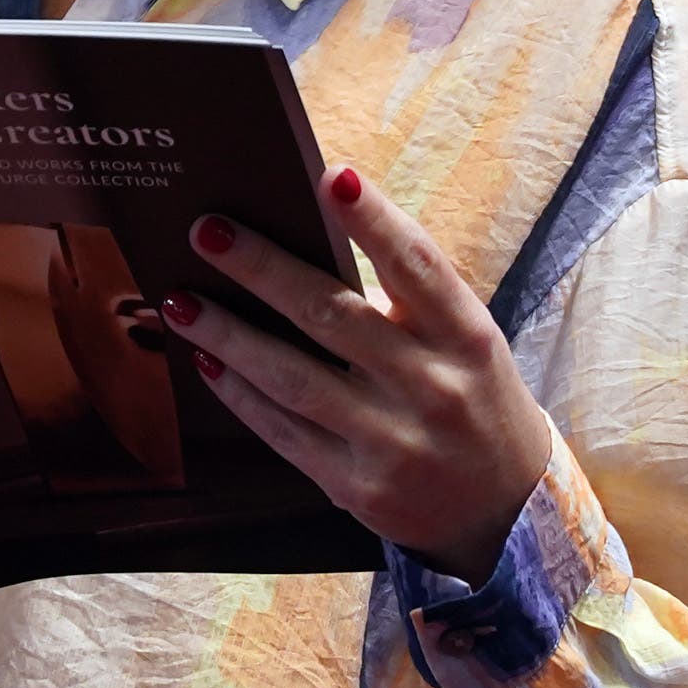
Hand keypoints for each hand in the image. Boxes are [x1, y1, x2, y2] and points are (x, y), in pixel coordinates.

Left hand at [154, 165, 553, 581]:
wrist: (506, 511)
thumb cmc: (471, 398)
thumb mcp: (464, 343)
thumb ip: (404, 299)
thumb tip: (308, 236)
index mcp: (466, 337)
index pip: (418, 266)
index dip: (375, 220)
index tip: (331, 176)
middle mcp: (433, 387)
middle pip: (333, 316)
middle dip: (263, 269)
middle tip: (207, 230)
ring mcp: (393, 441)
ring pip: (293, 378)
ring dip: (229, 335)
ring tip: (181, 299)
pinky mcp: (357, 487)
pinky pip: (284, 432)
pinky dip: (239, 394)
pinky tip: (206, 362)